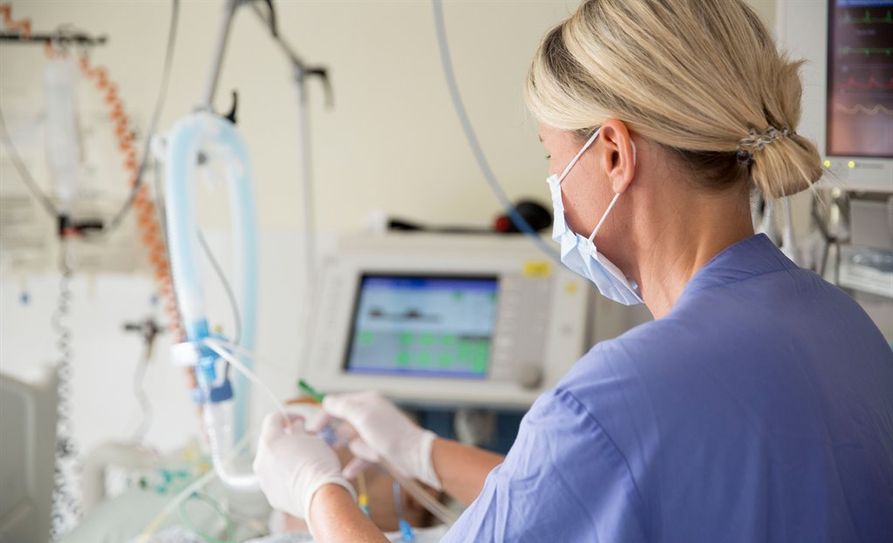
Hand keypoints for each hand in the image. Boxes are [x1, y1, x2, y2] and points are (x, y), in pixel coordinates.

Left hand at [253, 412, 355, 520]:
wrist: (319, 495)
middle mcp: (261, 459)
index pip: (273, 419)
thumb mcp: (312, 439)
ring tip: (303, 460)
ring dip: (284, 457)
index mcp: (270, 440)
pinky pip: (275, 479)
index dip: (288, 415)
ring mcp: (263, 479)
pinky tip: (301, 478)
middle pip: (270, 441)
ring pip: (271, 461)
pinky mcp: (270, 494)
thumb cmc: (318, 463)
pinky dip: (285, 475)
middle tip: (304, 440)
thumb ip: (300, 430)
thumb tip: (296, 426)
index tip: (301, 419)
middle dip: (286, 438)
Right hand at [322, 391, 440, 488]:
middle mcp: (369, 415)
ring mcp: (374, 433)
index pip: (338, 404)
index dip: (324, 416)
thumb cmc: (389, 433)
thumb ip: (342, 407)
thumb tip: (326, 401)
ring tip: (369, 452)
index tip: (313, 430)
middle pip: (344, 424)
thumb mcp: (362, 415)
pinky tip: (348, 473)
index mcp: (366, 402)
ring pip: (352, 442)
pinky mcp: (377, 450)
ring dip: (357, 449)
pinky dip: (355, 464)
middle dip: (340, 436)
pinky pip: (360, 457)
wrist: (414, 456)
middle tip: (329, 444)